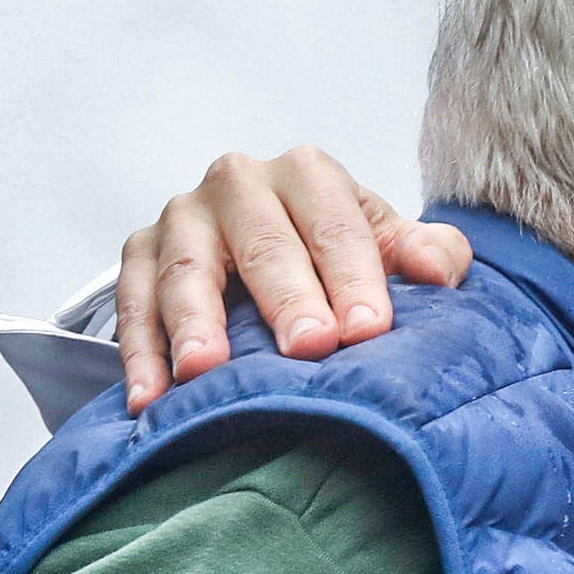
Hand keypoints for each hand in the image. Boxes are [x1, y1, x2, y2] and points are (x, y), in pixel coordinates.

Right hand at [115, 148, 475, 411]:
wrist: (273, 239)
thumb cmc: (334, 249)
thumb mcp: (383, 243)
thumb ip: (421, 252)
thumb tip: (440, 272)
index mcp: (307, 174)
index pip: (337, 225)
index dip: (355, 277)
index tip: (367, 329)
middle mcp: (239, 183)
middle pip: (264, 244)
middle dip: (286, 297)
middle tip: (307, 347)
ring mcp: (183, 217)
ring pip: (186, 270)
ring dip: (194, 322)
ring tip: (204, 370)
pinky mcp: (140, 252)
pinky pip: (132, 302)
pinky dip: (138, 353)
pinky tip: (149, 399)